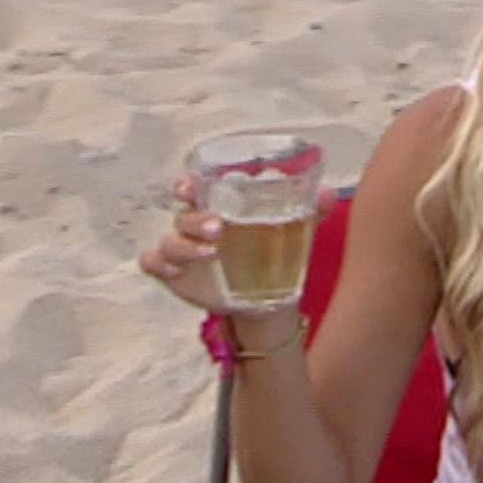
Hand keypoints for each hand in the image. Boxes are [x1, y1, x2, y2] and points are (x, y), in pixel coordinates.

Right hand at [137, 176, 338, 311]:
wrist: (264, 298)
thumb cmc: (272, 252)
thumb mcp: (292, 230)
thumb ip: (309, 211)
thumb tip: (329, 194)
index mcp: (218, 206)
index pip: (194, 188)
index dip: (188, 184)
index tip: (191, 187)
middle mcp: (195, 225)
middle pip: (182, 214)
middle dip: (193, 217)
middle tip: (218, 227)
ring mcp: (183, 250)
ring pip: (170, 241)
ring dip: (185, 245)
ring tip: (212, 253)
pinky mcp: (175, 275)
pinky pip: (153, 263)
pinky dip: (158, 264)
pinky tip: (174, 272)